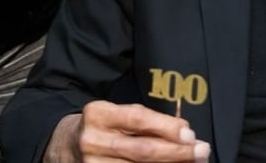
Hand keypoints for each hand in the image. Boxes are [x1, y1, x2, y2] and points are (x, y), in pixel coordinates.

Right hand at [43, 100, 209, 161]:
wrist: (64, 145)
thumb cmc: (102, 126)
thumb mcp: (116, 113)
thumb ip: (144, 120)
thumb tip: (183, 131)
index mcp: (99, 113)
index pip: (137, 119)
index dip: (166, 127)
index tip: (190, 133)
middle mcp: (93, 140)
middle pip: (142, 151)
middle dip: (176, 152)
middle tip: (202, 151)